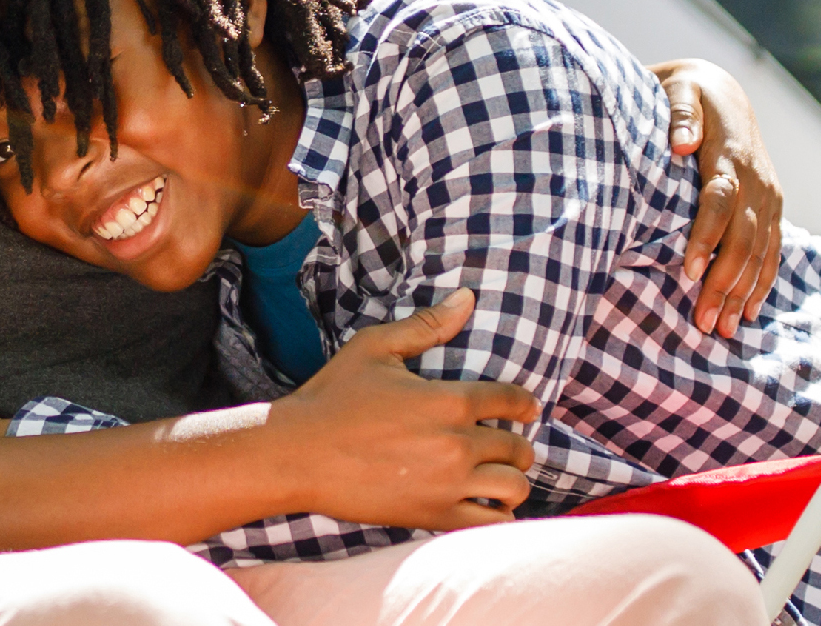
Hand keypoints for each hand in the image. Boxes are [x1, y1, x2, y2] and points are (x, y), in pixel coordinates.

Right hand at [262, 289, 539, 529]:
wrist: (295, 455)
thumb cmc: (332, 397)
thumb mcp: (375, 348)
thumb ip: (426, 325)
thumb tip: (466, 297)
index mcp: (449, 400)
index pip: (512, 400)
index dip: (524, 404)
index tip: (525, 409)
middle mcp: (457, 443)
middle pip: (519, 449)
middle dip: (518, 446)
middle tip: (506, 447)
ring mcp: (448, 484)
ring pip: (514, 487)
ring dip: (513, 482)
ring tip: (499, 478)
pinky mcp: (433, 516)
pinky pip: (491, 523)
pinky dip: (498, 516)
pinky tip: (486, 507)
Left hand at [650, 58, 784, 337]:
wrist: (723, 89)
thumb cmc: (688, 92)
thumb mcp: (680, 89)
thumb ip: (680, 113)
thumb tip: (682, 143)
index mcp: (730, 154)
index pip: (720, 201)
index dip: (706, 236)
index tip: (687, 271)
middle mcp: (756, 180)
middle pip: (743, 238)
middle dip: (724, 281)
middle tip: (703, 321)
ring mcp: (769, 196)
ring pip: (760, 251)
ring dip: (743, 292)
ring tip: (723, 329)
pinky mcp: (773, 206)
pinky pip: (772, 249)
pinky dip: (762, 281)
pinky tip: (749, 312)